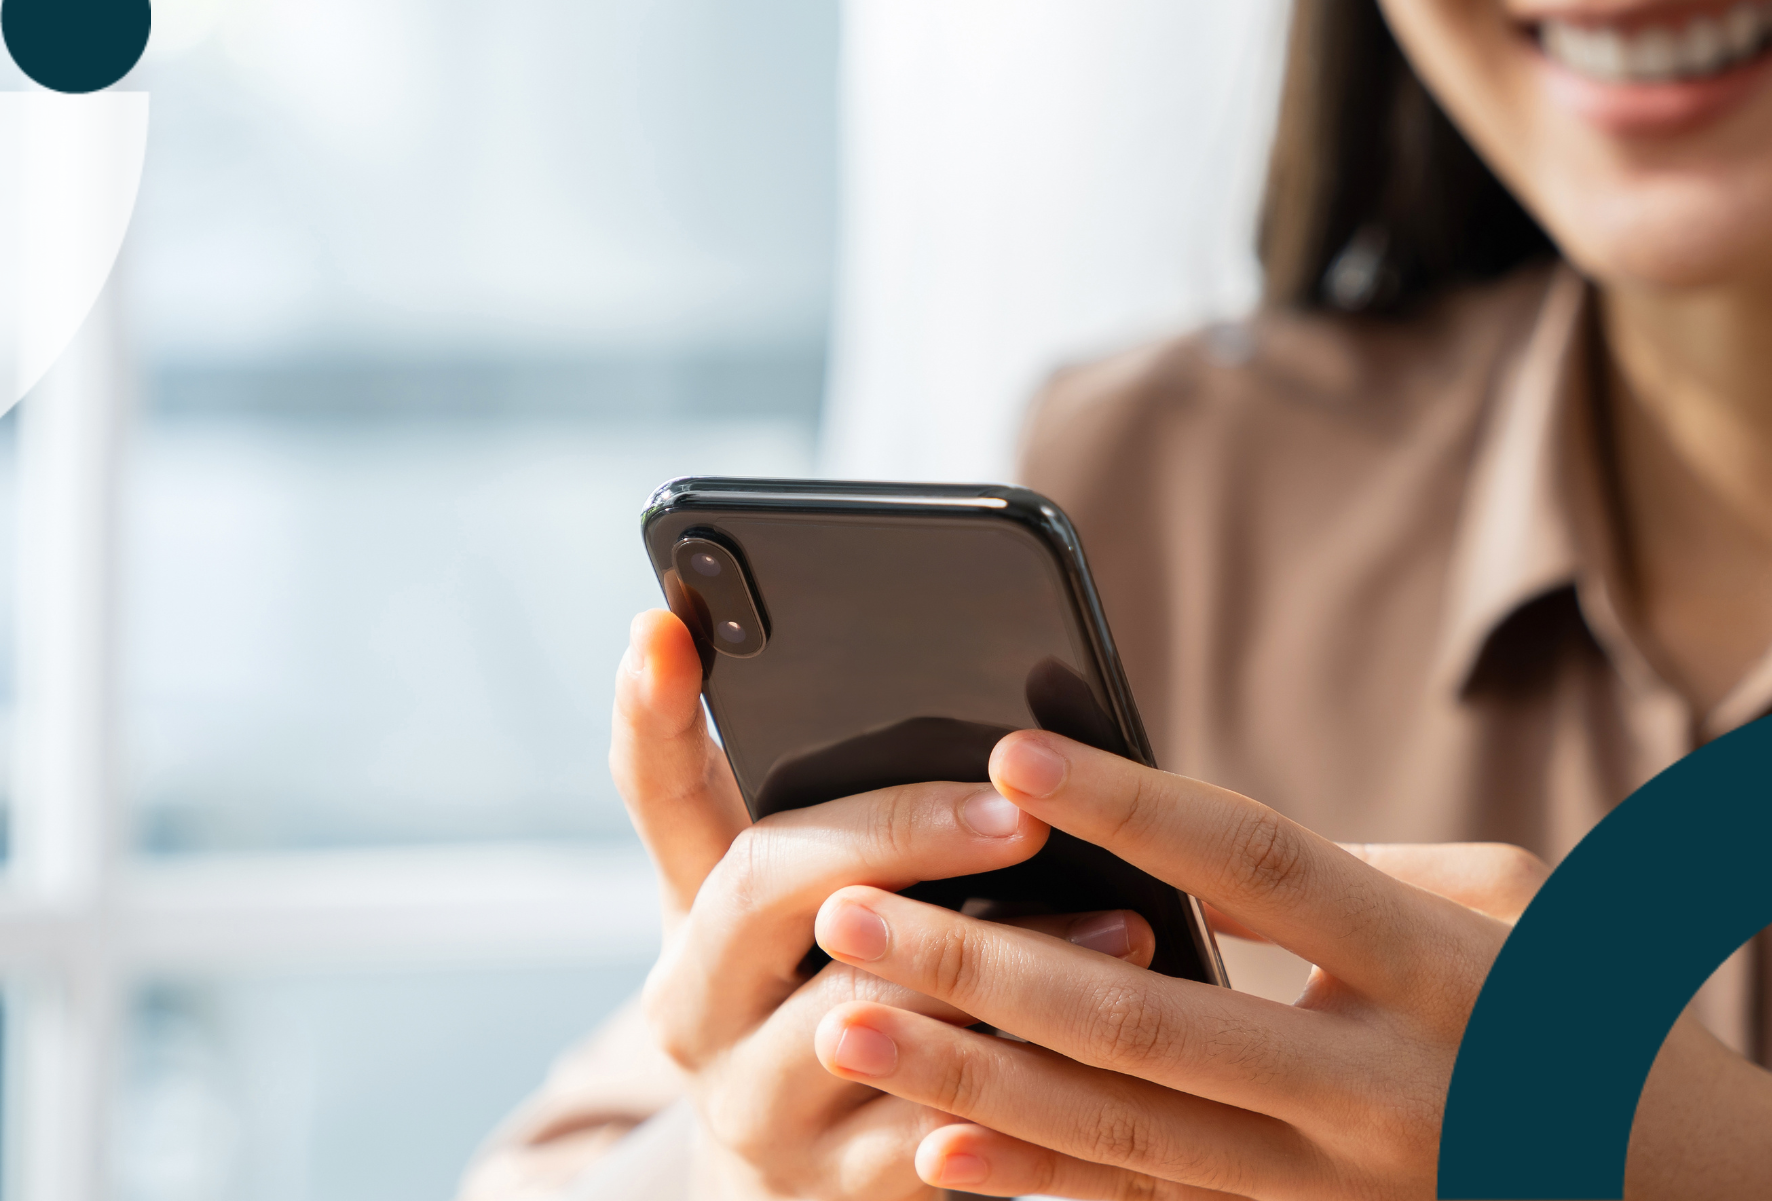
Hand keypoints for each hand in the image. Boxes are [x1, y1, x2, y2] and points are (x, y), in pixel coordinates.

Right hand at [611, 613, 1156, 1199]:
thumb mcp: (812, 919)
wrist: (804, 1194)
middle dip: (898, 833)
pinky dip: (1034, 1094)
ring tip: (1122, 924)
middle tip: (1015, 811)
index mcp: (693, 912)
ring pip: (866, 1019)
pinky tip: (1117, 1060)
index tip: (661, 627)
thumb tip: (976, 717)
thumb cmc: (838, 1008)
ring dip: (1006, 969)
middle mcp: (696, 1006)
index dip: (649, 711)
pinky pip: (939, 1140)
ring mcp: (755, 1106)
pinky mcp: (832, 1193)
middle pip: (763, 886)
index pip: (657, 791)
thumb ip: (856, 825)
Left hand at [809, 731, 1771, 1199]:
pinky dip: (1040, 1191)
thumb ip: (1339, 869)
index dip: (1133, 808)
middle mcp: (1378, 1090)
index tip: (1008, 753)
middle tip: (847, 907)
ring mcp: (1338, 1193)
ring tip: (848, 1025)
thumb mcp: (1501, 906)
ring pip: (1123, 1138)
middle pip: (1149, 1022)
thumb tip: (1165, 841)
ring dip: (971, 1084)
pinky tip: (934, 1162)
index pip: (1262, 867)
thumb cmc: (1595, 1006)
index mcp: (1433, 967)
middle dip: (985, 967)